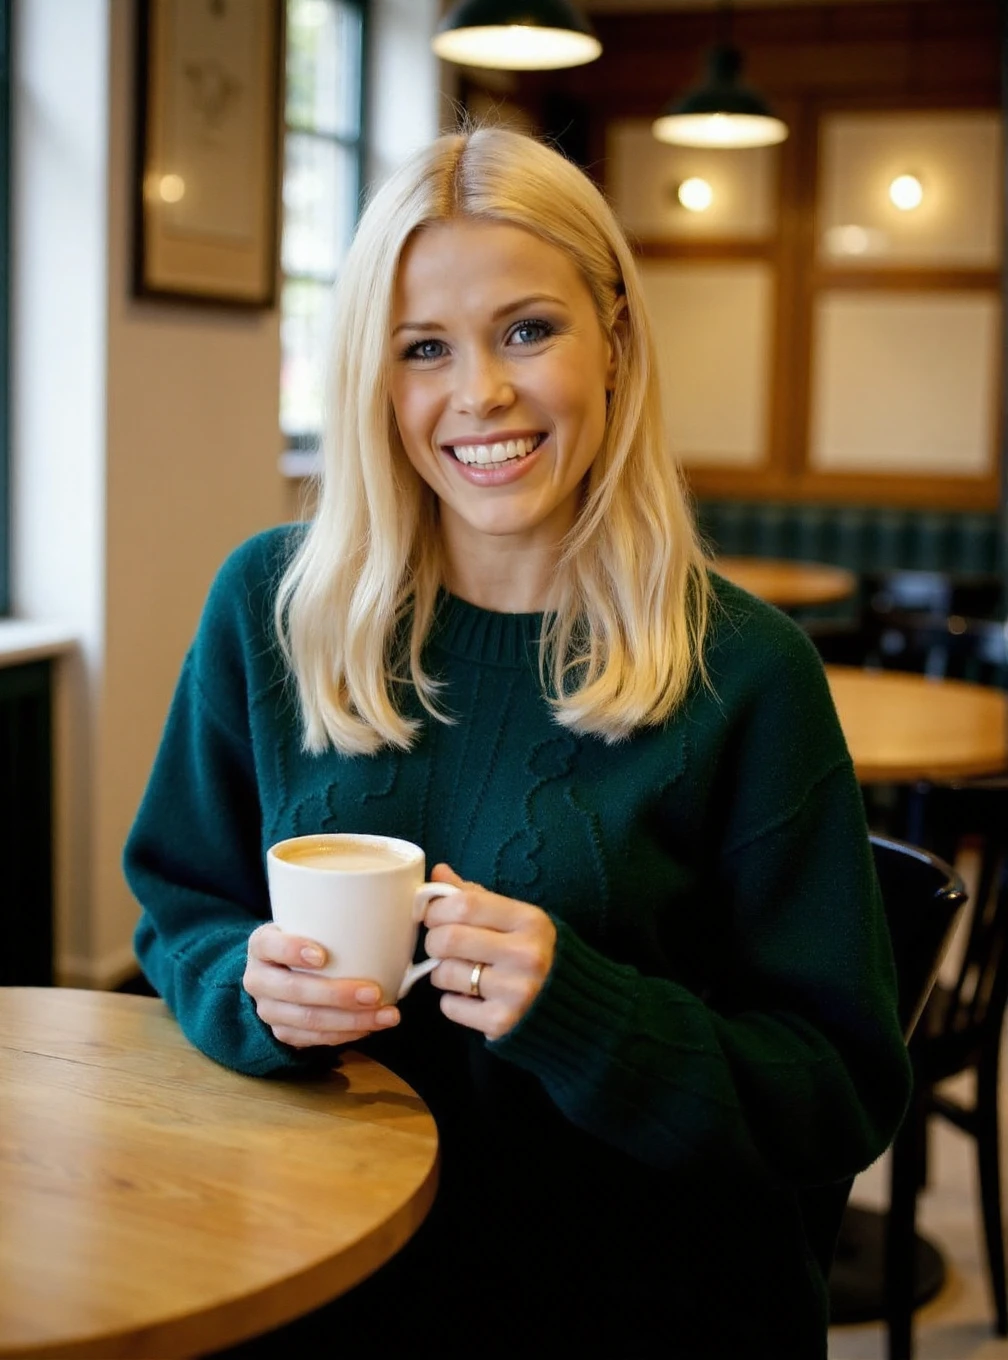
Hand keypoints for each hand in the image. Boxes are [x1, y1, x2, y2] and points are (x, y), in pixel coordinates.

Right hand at [243, 923, 399, 1048]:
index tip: (322, 954)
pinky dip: (347, 1034)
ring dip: (352, 1021)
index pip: (270, 946)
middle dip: (337, 995)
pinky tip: (371, 1026)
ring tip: (387, 1015)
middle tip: (375, 993)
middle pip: (294, 991)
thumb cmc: (303, 939)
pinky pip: (315, 1038)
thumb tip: (395, 909)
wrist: (276, 972)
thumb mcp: (305, 923)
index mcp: (261, 945)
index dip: (293, 950)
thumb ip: (333, 917)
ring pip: (308, 1020)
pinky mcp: (282, 1033)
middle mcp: (258, 979)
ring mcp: (268, 1010)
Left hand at [417, 865, 556, 1040]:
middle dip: (434, 941)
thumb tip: (438, 872)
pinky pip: (450, 1006)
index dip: (437, 908)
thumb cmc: (530, 951)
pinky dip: (453, 1001)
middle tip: (441, 945)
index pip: (465, 904)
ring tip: (462, 971)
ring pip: (444, 973)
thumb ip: (475, 895)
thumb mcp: (514, 917)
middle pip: (449, 938)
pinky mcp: (503, 1021)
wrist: (567, 1003)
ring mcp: (516, 991)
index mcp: (530, 920)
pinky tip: (472, 997)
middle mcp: (527, 955)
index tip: (434, 915)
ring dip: (441, 973)